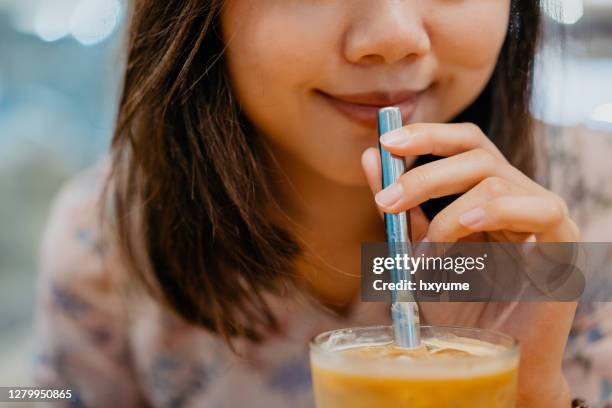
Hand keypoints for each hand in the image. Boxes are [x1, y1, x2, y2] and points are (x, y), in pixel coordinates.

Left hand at [361, 122, 579, 406]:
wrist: (486, 356)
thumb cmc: (455, 305)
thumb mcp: (417, 249)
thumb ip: (401, 206)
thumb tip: (372, 155)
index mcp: (485, 192)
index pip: (464, 144)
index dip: (428, 134)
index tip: (386, 141)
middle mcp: (516, 194)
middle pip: (475, 154)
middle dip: (423, 176)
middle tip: (386, 202)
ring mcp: (543, 214)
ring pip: (496, 180)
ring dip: (447, 217)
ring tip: (427, 258)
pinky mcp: (566, 242)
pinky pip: (540, 208)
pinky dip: (494, 212)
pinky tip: (466, 229)